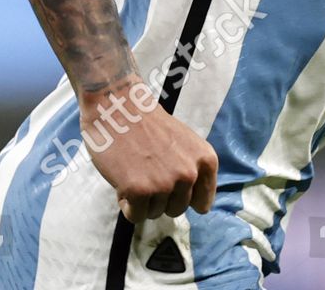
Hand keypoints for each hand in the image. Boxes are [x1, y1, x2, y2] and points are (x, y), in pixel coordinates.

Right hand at [79, 76, 218, 221]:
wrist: (119, 107)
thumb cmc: (148, 125)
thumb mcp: (184, 143)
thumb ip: (192, 169)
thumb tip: (201, 206)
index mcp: (205, 160)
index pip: (203, 201)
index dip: (185, 199)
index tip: (173, 192)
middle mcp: (190, 173)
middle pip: (177, 209)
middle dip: (160, 199)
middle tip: (147, 174)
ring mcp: (165, 183)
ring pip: (155, 213)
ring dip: (142, 201)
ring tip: (134, 172)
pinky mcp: (140, 191)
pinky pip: (135, 216)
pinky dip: (126, 204)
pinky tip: (123, 181)